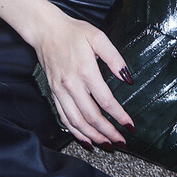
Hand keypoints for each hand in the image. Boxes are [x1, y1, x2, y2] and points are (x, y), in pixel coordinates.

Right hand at [32, 10, 134, 147]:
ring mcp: (60, 91)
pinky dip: (75, 132)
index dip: (119, 116)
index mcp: (85, 71)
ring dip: (92, 136)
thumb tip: (127, 79)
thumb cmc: (73, 32)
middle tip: (121, 142)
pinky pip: (64, 118)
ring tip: (106, 145)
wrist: (45, 30)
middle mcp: (71, 85)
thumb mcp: (98, 38)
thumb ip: (114, 58)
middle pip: (91, 117)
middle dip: (108, 133)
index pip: (105, 101)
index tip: (130, 126)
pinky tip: (86, 139)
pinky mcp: (53, 93)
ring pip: (76, 121)